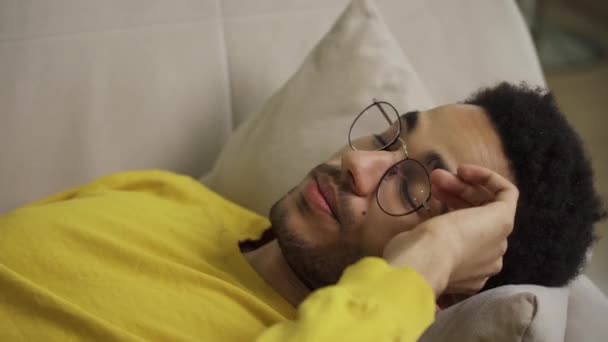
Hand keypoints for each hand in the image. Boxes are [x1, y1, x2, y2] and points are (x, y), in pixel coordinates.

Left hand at [383, 164, 517, 295]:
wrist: (428, 260)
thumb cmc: (415, 257)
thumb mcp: (417, 249)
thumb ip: (425, 244)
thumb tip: (417, 237)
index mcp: (468, 273)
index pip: (464, 235)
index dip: (448, 210)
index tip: (430, 197)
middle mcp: (488, 260)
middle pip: (475, 218)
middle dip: (454, 195)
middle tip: (434, 180)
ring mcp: (498, 241)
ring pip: (486, 205)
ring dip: (463, 186)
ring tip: (438, 176)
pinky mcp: (505, 221)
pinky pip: (506, 194)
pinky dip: (489, 178)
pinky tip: (465, 170)